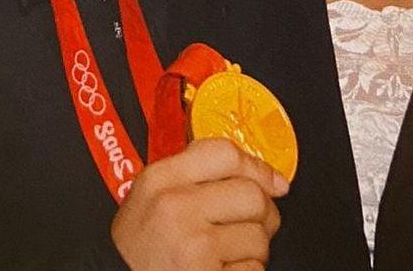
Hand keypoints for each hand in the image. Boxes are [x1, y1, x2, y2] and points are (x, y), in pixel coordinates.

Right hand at [111, 138, 288, 270]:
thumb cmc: (139, 250)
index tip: (273, 181)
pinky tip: (221, 270)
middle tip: (248, 225)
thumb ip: (195, 174)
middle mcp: (175, 209)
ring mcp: (192, 245)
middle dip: (263, 214)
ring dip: (253, 250)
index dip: (257, 167)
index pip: (225, 153)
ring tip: (226, 254)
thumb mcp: (151, 198)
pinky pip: (253, 270)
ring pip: (259, 237)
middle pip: (253, 195)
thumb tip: (267, 176)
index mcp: (159, 181)